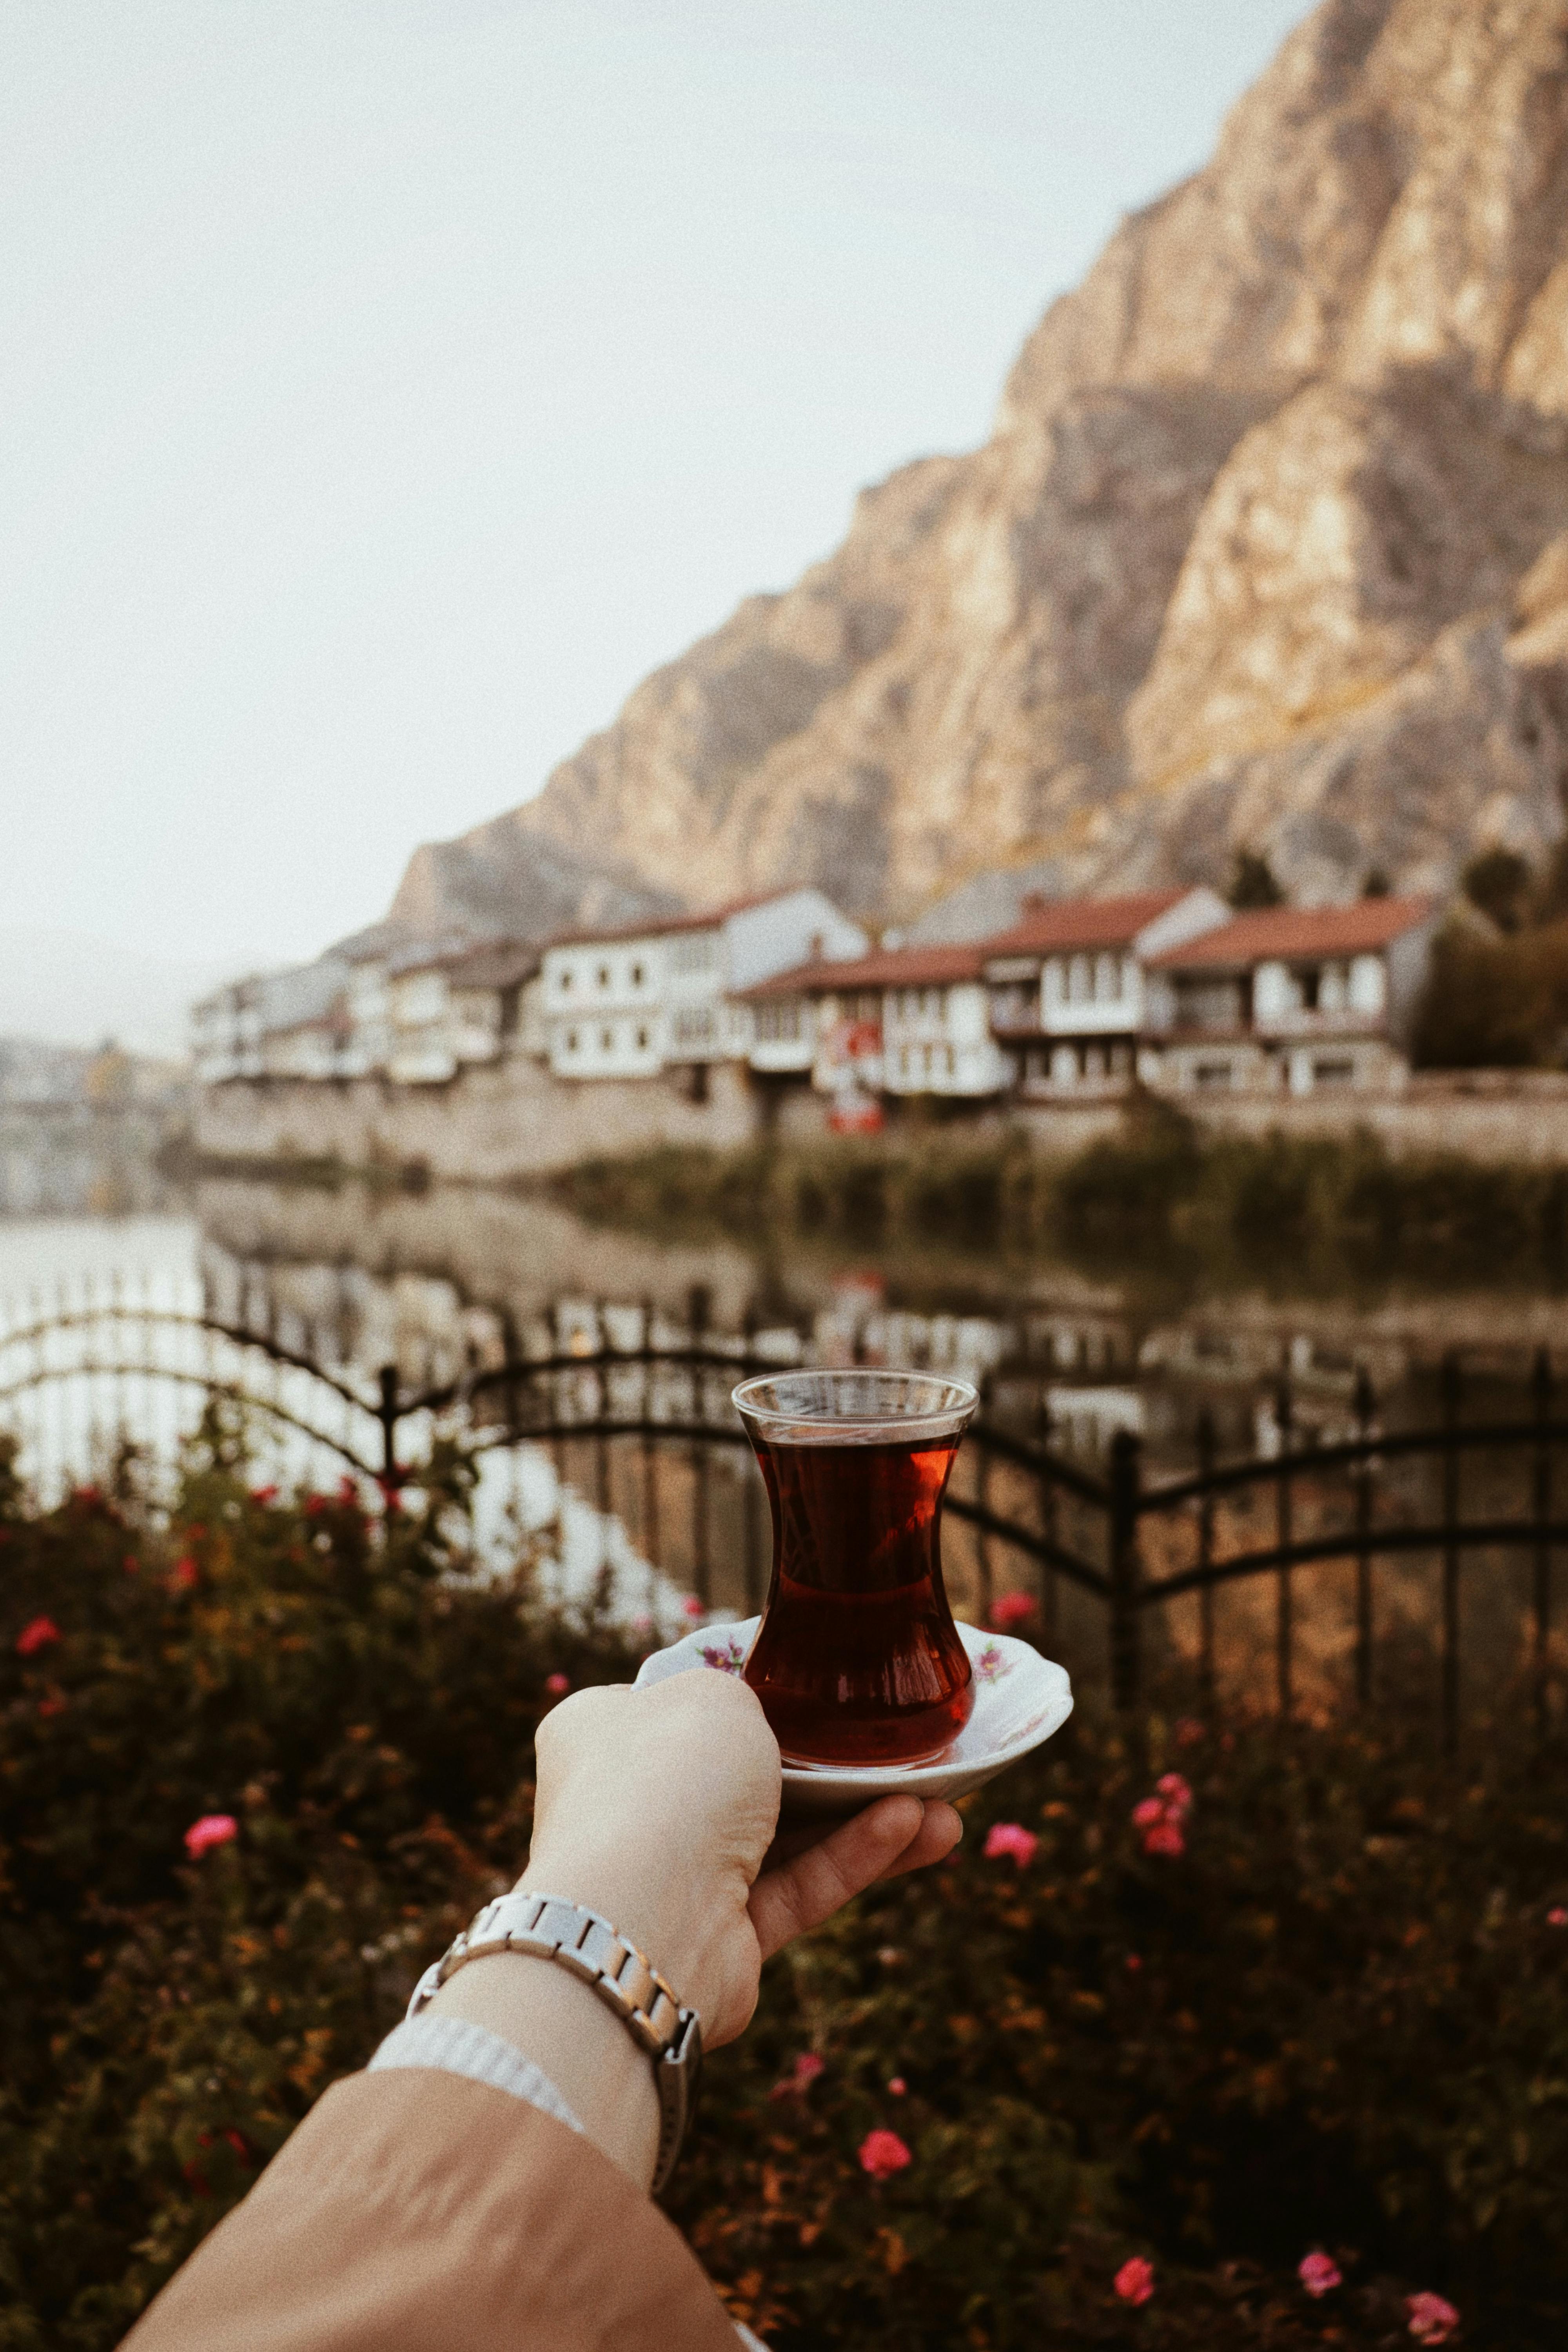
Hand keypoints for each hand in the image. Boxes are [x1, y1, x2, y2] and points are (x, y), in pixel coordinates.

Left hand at [522, 1668, 961, 2045]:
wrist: (643, 1921)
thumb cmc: (666, 1782)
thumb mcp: (712, 1696)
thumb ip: (746, 1699)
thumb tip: (763, 1726)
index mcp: (603, 1733)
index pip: (674, 1706)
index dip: (741, 1697)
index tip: (808, 1691)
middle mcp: (632, 1805)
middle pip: (742, 1777)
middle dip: (826, 1766)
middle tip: (900, 1753)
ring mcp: (675, 1877)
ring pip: (785, 1837)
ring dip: (865, 1817)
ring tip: (946, 1803)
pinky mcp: (720, 1940)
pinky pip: (798, 1888)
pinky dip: (854, 1859)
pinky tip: (920, 1831)